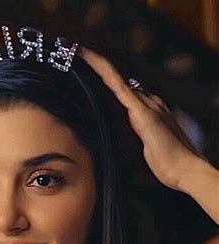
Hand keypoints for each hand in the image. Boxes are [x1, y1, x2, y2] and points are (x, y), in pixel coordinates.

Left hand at [78, 47, 203, 191]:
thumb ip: (139, 135)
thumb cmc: (169, 163)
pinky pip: (120, 88)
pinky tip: (96, 63)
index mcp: (147, 111)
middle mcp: (148, 102)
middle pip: (117, 81)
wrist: (185, 170)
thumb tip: (130, 132)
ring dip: (99, 64)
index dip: (106, 79)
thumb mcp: (147, 148)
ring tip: (82, 51)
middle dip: (98, 67)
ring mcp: (146, 106)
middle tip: (80, 52)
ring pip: (116, 80)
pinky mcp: (143, 113)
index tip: (90, 69)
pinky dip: (107, 74)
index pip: (122, 90)